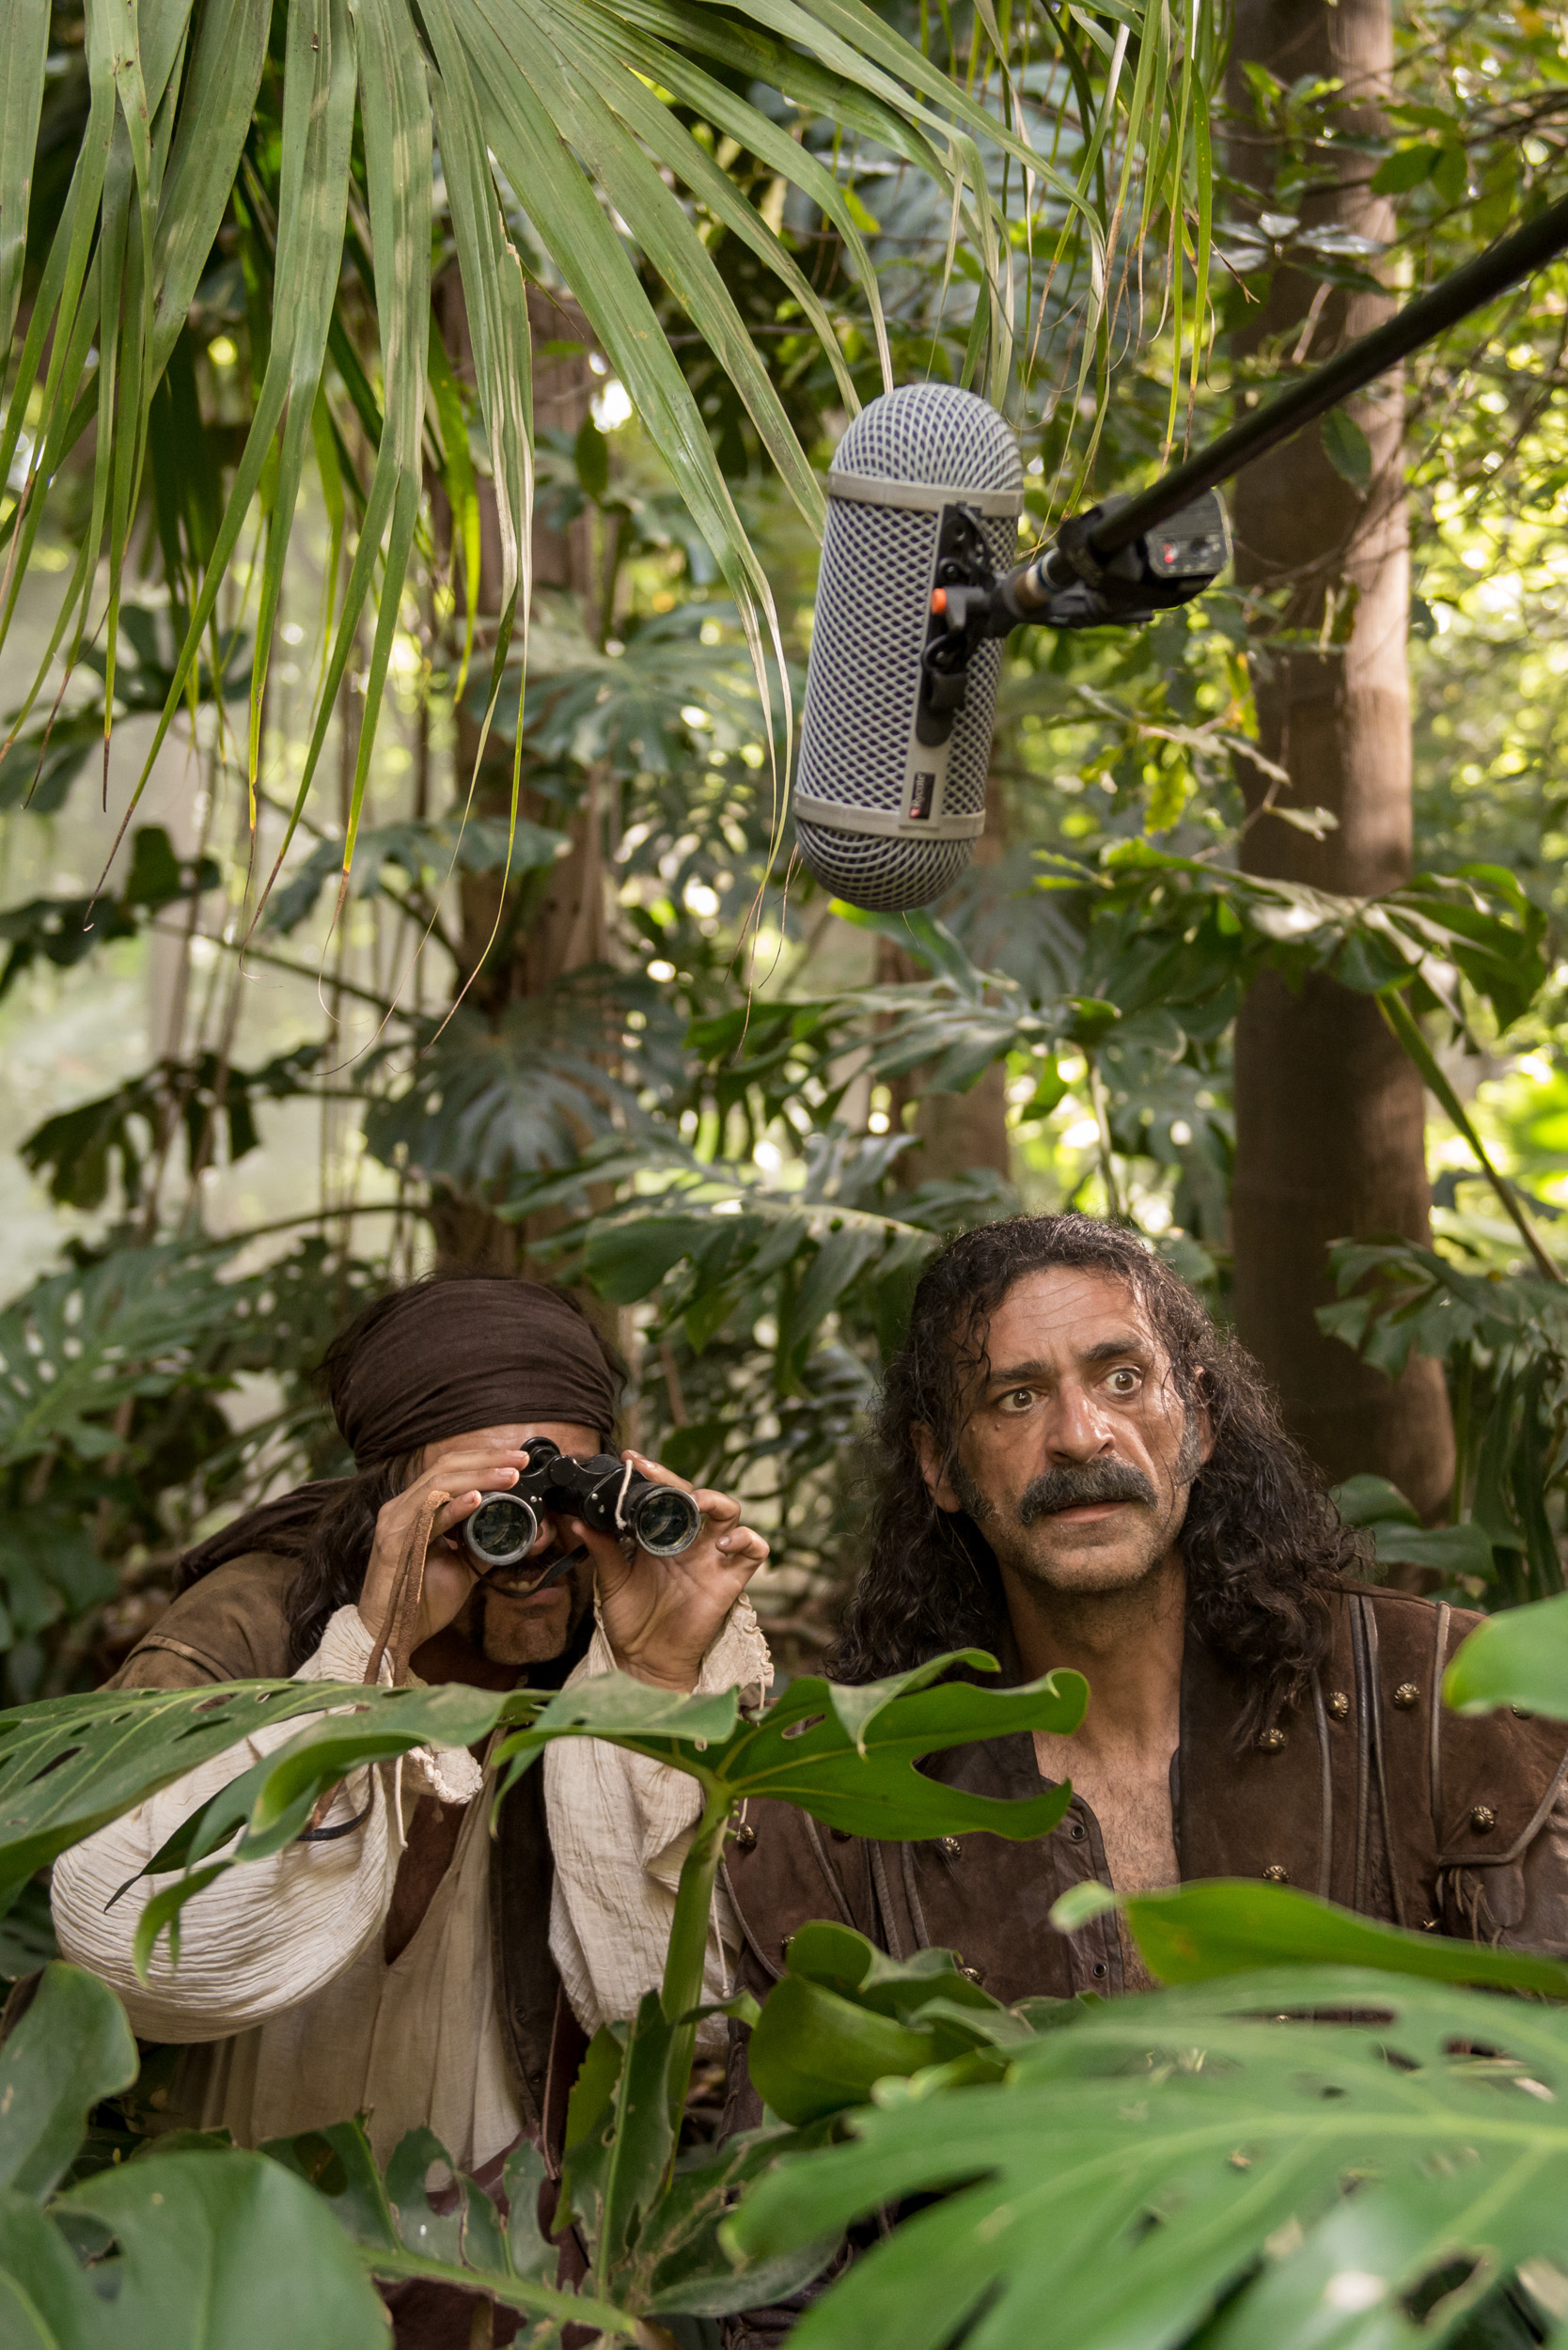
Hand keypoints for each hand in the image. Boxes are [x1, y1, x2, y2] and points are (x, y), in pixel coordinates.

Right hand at [358, 1444, 533, 1656]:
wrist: (392, 1636)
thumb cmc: (421, 1602)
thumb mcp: (461, 1567)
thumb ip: (482, 1545)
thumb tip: (515, 1530)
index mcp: (414, 1509)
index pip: (449, 1469)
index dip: (483, 1459)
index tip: (517, 1460)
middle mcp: (401, 1509)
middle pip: (445, 1467)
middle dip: (486, 1460)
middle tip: (519, 1460)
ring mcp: (395, 1524)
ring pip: (438, 1484)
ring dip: (479, 1477)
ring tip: (509, 1477)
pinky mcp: (394, 1545)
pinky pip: (427, 1518)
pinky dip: (453, 1507)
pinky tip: (477, 1499)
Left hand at [570, 1452, 768, 1692]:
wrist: (644, 1658)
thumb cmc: (629, 1618)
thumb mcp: (611, 1579)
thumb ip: (602, 1549)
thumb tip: (579, 1520)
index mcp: (660, 1533)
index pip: (663, 1493)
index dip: (652, 1474)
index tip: (630, 1459)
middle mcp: (688, 1539)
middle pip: (695, 1495)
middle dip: (677, 1481)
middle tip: (653, 1474)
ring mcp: (712, 1557)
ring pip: (730, 1513)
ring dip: (717, 1502)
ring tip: (696, 1504)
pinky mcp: (730, 1579)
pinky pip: (754, 1551)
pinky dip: (747, 1540)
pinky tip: (724, 1545)